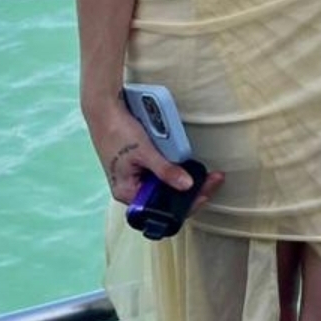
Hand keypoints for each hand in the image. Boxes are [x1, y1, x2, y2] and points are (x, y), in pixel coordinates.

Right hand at [84, 93, 223, 208]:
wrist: (106, 109)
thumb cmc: (118, 130)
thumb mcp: (144, 151)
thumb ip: (165, 170)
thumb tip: (188, 186)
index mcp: (127, 193)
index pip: (160, 210)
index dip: (184, 205)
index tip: (205, 194)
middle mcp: (132, 190)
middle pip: (166, 200)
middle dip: (191, 192)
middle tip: (214, 179)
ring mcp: (137, 178)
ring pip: (166, 188)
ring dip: (187, 182)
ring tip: (208, 175)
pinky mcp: (142, 166)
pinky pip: (163, 175)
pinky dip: (177, 171)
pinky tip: (192, 167)